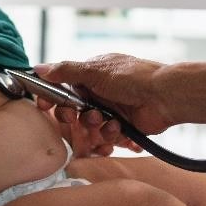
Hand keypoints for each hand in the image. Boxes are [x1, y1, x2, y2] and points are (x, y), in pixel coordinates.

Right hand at [35, 54, 175, 137]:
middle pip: (73, 110)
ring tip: (109, 121)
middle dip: (74, 116)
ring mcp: (111, 110)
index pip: (63, 86)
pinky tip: (121, 128)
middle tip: (78, 116)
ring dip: (96, 126)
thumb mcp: (95, 71)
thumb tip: (39, 68)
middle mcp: (100, 92)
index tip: (44, 106)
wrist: (166, 97)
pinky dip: (112, 134)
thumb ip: (65, 71)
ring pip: (89, 126)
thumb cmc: (133, 77)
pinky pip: (107, 137)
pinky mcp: (123, 127)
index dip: (53, 97)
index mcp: (92, 74)